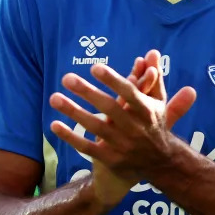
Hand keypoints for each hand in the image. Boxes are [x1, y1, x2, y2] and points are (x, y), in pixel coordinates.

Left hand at [49, 56, 196, 189]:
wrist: (160, 163)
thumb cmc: (155, 124)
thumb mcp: (158, 101)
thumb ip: (153, 77)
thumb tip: (152, 51)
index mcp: (147, 111)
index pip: (129, 94)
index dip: (113, 81)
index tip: (95, 68)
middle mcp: (135, 128)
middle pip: (109, 108)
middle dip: (87, 92)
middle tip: (67, 77)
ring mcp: (122, 145)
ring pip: (95, 127)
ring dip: (73, 112)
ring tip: (54, 97)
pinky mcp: (111, 159)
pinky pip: (87, 147)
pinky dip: (70, 137)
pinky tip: (54, 124)